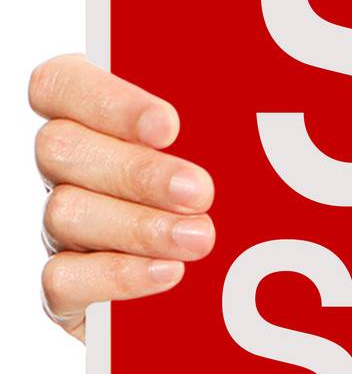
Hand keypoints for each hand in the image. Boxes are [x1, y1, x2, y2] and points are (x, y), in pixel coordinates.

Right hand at [30, 54, 215, 340]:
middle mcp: (67, 170)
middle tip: (201, 192)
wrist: (231, 287)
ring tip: (200, 239)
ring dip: (138, 226)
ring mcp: (61, 229)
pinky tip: (168, 272)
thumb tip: (268, 103)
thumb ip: (222, 125)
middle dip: (137, 171)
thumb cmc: (226, 196)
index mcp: (92, 119)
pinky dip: (118, 275)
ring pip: (65, 212)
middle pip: (61, 149)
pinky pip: (63, 279)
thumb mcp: (227, 152)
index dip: (107, 101)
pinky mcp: (66, 288)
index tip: (169, 125)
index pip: (62, 85)